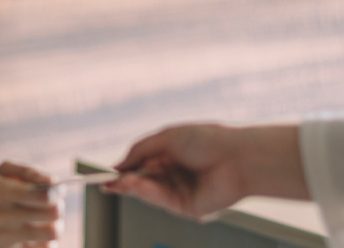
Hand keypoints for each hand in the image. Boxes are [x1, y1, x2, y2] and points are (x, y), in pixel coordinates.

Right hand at [0, 161, 63, 247]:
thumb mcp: (0, 172)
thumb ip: (29, 172)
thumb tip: (54, 182)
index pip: (44, 197)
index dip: (57, 192)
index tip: (58, 190)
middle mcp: (0, 217)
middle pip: (53, 215)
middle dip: (59, 208)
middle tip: (54, 204)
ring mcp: (4, 239)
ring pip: (52, 234)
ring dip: (56, 225)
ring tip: (47, 220)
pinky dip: (47, 241)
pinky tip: (38, 234)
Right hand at [105, 124, 308, 219]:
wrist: (238, 157)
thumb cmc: (208, 139)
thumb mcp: (166, 136)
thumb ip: (140, 150)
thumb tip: (118, 165)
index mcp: (169, 154)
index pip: (140, 164)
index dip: (123, 169)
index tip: (105, 174)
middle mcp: (173, 173)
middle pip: (141, 180)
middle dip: (123, 181)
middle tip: (107, 183)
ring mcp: (178, 191)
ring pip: (147, 192)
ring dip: (131, 187)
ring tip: (118, 182)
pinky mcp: (185, 207)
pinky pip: (159, 200)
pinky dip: (145, 192)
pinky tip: (135, 184)